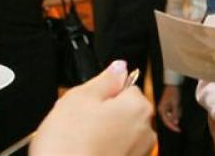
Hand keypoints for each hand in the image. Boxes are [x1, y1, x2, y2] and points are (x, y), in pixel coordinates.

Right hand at [31, 60, 154, 155]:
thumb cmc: (68, 147)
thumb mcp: (79, 98)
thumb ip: (104, 79)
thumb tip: (118, 66)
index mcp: (137, 107)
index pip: (126, 86)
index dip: (102, 93)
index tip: (87, 102)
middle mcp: (145, 131)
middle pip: (123, 110)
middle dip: (102, 114)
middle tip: (78, 122)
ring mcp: (138, 154)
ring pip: (118, 132)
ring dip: (101, 134)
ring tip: (77, 141)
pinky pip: (114, 151)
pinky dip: (101, 151)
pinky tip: (82, 153)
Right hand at [157, 84, 181, 131]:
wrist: (173, 84)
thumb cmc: (173, 93)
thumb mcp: (175, 104)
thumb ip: (175, 113)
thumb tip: (175, 123)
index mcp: (161, 110)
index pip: (167, 122)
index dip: (173, 127)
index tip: (179, 130)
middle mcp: (161, 110)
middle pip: (169, 119)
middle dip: (175, 118)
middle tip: (180, 115)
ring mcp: (164, 108)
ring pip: (171, 115)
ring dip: (176, 113)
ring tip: (179, 105)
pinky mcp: (167, 106)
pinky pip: (172, 111)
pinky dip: (176, 110)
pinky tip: (178, 104)